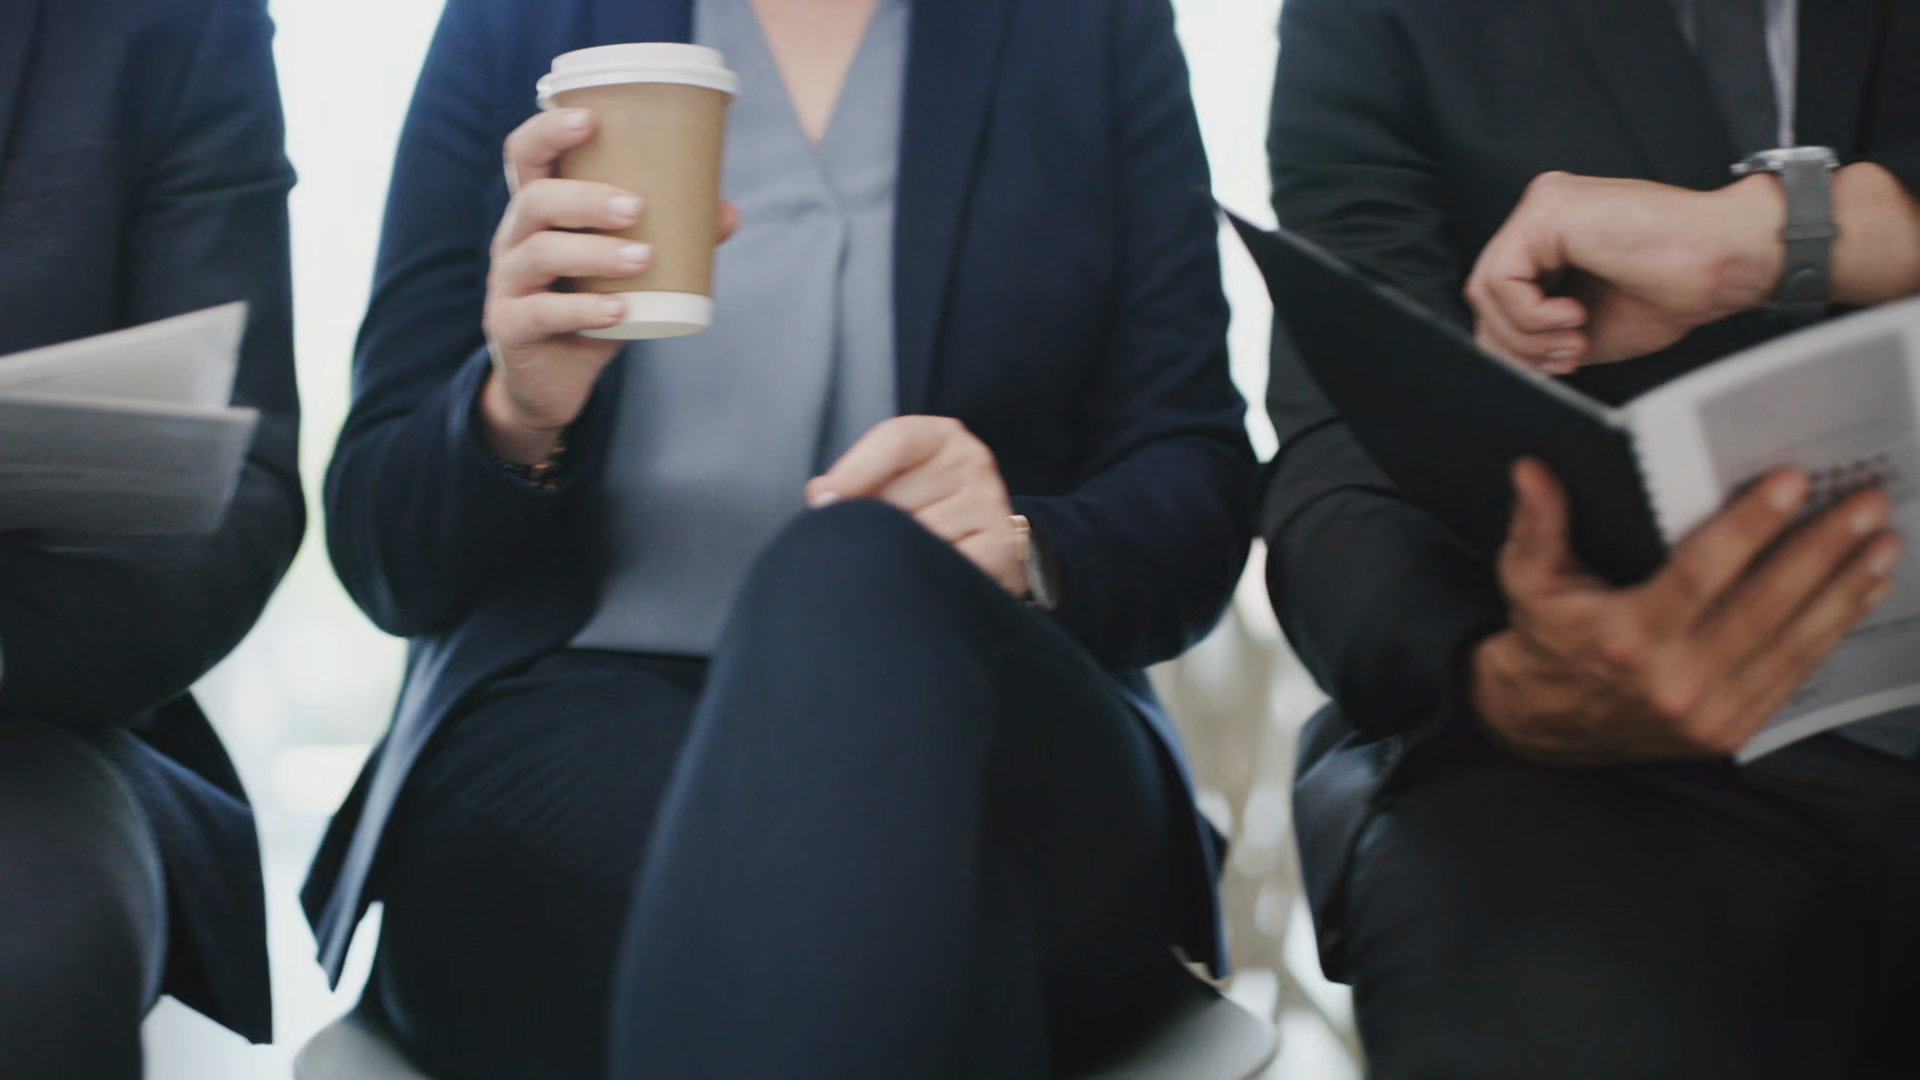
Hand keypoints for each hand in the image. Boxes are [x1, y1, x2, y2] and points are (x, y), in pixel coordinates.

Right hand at [480, 108, 740, 463]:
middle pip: (536, 201)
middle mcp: (514, 239)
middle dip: (586, 199)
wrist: (553, 381)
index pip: (526, 156)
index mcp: (538, 211)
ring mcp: (507, 284)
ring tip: (643, 258)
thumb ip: (671, 240)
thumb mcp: (625, 270)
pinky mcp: (512, 327)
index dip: (549, 132)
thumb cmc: (590, 305)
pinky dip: (584, 309)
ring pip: (539, 254)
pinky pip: (542, 313)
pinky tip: (620, 310)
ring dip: (595, 252)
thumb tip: (727, 212)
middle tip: (638, 208)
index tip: (591, 120)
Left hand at [806, 416, 1026, 594]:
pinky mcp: (1003, 545)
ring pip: (917, 533)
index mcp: (943, 436)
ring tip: (909, 556)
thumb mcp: (893, 481)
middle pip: (898, 493)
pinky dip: (925, 574)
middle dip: (875, 523)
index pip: (897, 439)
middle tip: (880, 538)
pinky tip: (929, 573)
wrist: (986, 553)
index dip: (854, 470)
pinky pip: (944, 562)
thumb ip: (856, 480)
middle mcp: (973, 461)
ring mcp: (991, 501)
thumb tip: (822, 495)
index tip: (822, 500)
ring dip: (900, 552)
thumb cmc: (926, 511)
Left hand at [1466, 172, 1784, 372]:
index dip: (1518, 343)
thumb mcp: (1585, 327)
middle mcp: (1543, 215)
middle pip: (1484, 294)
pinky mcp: (1548, 210)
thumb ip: (1536, 335)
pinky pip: (1502, 279)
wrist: (1728, 263)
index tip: (1562, 361)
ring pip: (1485, 289)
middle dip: (1519, 343)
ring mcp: (1544, 206)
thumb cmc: (1675, 290)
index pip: (1497, 297)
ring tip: (1573, 338)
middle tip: (1567, 356)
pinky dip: (1530, 315)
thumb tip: (1500, 355)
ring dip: (1526, 334)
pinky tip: (1573, 317)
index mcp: (1552, 238)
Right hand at [1470, 458, 1898, 764]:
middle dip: (1823, 549)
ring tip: (1880, 540)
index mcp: (1623, 638)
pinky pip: (1794, 672)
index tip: (1792, 482)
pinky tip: (1860, 590)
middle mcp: (1671, 681)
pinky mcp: (1731, 731)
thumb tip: (1532, 469)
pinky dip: (1834, 628)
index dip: (1750, 526)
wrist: (1545, 725)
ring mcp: (1708, 713)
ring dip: (1843, 587)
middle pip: (1764, 606)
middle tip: (1864, 503)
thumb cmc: (1546, 640)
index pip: (1699, 574)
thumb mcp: (1528, 579)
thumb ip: (1537, 523)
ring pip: (1792, 641)